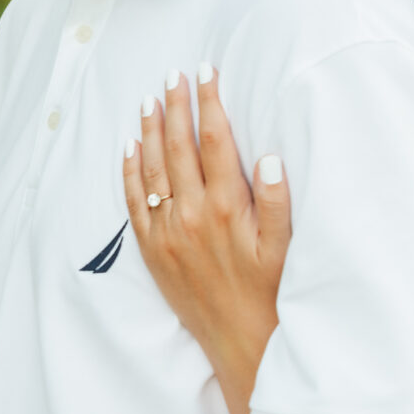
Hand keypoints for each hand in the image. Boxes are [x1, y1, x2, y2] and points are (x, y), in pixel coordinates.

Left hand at [123, 64, 291, 413]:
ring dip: (150, 131)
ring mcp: (167, 232)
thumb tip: (269, 158)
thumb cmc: (269, 291)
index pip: (215, 142)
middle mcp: (191, 214)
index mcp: (226, 207)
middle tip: (174, 75)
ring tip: (150, 100)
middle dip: (176, 106)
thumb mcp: (284, 247)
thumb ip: (276, 201)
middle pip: (178, 147)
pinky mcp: (152, 249)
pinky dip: (129, 171)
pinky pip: (133, 202)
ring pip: (152, 169)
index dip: (209, 103)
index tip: (206, 73)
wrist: (240, 340)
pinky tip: (129, 148)